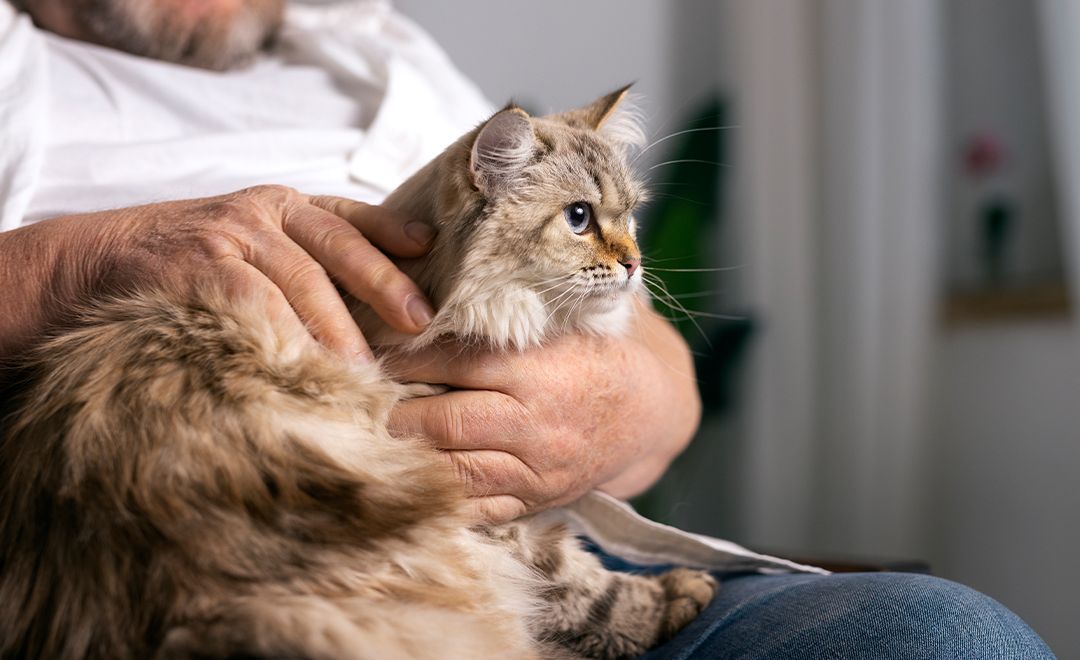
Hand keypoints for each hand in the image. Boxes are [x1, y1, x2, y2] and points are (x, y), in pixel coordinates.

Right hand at [0, 185, 434, 361]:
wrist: (91, 265)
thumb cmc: (185, 270)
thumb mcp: (246, 250)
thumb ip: (301, 268)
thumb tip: (374, 319)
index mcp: (279, 206)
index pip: (347, 217)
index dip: (392, 232)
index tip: (429, 250)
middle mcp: (259, 213)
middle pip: (337, 250)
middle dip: (384, 287)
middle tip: (420, 326)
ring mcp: (227, 237)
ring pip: (301, 284)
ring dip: (339, 330)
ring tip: (371, 370)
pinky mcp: (197, 270)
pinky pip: (255, 310)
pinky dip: (286, 342)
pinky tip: (310, 371)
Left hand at [387, 301, 700, 522]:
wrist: (650, 411)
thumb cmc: (594, 355)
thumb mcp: (560, 323)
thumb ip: (504, 314)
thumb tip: (428, 294)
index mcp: (537, 369)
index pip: (453, 362)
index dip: (402, 357)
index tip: (366, 349)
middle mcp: (534, 422)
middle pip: (444, 421)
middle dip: (392, 413)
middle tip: (350, 403)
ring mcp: (535, 468)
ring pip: (454, 471)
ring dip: (407, 458)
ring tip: (368, 442)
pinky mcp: (536, 499)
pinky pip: (478, 508)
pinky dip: (438, 498)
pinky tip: (404, 482)